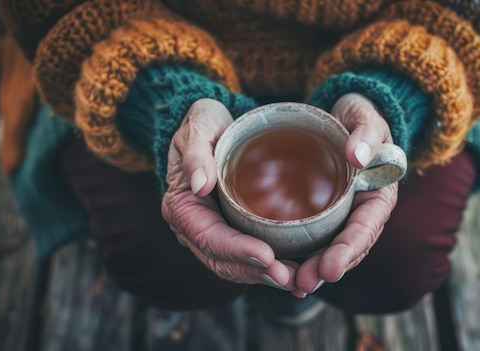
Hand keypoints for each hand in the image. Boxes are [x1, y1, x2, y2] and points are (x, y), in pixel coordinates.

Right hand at [161, 99, 295, 289]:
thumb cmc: (204, 123)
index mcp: (182, 206)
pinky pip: (247, 257)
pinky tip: (295, 271)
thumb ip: (196, 154)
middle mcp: (194, 227)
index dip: (236, 250)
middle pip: (222, 260)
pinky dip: (267, 267)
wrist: (214, 125)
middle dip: (254, 272)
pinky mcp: (231, 231)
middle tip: (288, 278)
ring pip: (235, 265)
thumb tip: (199, 186)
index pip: (208, 237)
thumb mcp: (199, 126)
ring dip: (264, 276)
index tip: (266, 255)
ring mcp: (213, 232)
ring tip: (296, 281)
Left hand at [293, 93, 399, 296]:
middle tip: (304, 284)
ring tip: (293, 286)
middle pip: (349, 247)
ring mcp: (343, 215)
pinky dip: (303, 256)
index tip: (331, 268)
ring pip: (332, 249)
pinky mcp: (324, 215)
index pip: (367, 227)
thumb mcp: (364, 116)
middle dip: (329, 268)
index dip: (349, 249)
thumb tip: (358, 157)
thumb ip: (366, 132)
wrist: (341, 117)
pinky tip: (283, 269)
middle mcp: (363, 211)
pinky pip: (316, 239)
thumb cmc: (357, 115)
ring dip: (314, 270)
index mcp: (379, 194)